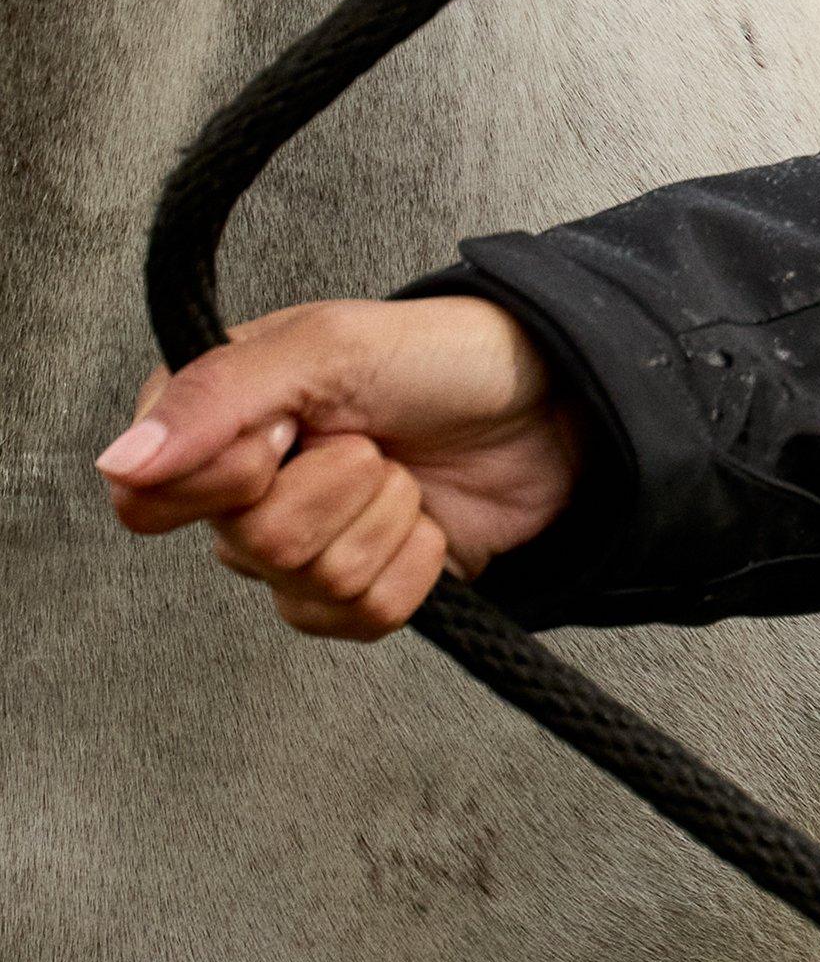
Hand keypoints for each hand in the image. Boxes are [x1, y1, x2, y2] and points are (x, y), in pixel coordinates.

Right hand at [95, 297, 583, 640]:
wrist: (556, 398)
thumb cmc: (444, 354)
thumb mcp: (332, 343)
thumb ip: (219, 395)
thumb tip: (120, 462)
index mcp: (214, 424)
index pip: (144, 499)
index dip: (229, 474)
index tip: (291, 426)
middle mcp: (243, 492)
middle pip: (242, 547)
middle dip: (335, 486)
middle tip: (372, 438)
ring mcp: (300, 549)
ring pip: (306, 584)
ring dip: (383, 516)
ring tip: (407, 468)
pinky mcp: (360, 592)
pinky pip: (359, 617)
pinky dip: (413, 564)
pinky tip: (428, 519)